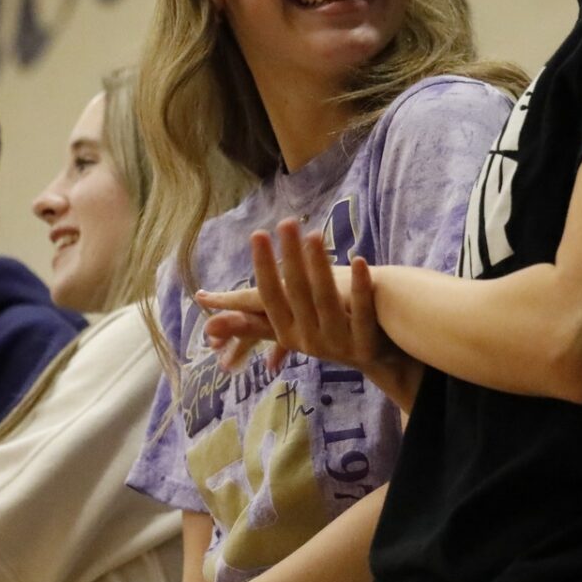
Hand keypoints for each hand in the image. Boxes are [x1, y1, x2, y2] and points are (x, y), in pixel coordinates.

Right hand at [196, 220, 420, 408]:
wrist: (376, 358)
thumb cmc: (324, 334)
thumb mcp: (287, 332)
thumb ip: (250, 323)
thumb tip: (205, 321)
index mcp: (287, 332)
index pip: (269, 297)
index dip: (264, 266)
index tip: (259, 234)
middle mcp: (308, 339)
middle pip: (297, 293)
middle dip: (291, 257)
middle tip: (286, 222)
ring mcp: (337, 342)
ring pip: (326, 300)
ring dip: (319, 266)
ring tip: (314, 234)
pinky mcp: (365, 344)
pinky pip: (362, 312)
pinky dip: (361, 286)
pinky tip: (361, 260)